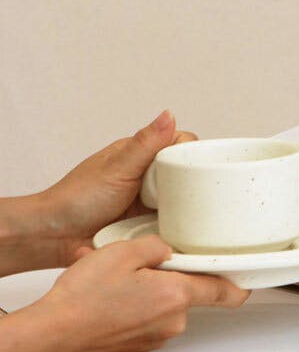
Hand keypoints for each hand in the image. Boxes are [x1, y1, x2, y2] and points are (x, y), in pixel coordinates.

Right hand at [0, 237, 248, 351]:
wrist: (51, 337)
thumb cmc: (83, 299)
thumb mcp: (122, 253)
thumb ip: (156, 246)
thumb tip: (166, 250)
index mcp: (177, 296)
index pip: (225, 291)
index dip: (240, 283)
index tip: (249, 277)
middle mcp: (173, 321)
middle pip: (187, 292)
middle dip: (167, 277)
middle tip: (139, 264)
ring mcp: (155, 337)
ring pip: (161, 305)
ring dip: (145, 291)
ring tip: (114, 280)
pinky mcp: (136, 346)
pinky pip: (143, 319)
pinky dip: (131, 307)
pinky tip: (107, 299)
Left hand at [39, 110, 195, 263]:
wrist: (54, 237)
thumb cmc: (76, 199)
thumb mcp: (117, 168)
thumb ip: (146, 144)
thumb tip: (169, 114)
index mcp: (141, 154)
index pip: (180, 145)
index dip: (189, 154)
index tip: (188, 170)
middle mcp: (148, 176)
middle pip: (187, 172)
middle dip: (191, 183)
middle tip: (184, 196)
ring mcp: (151, 202)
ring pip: (184, 199)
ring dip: (186, 207)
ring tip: (183, 215)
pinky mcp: (151, 226)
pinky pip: (175, 224)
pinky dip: (178, 227)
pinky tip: (179, 230)